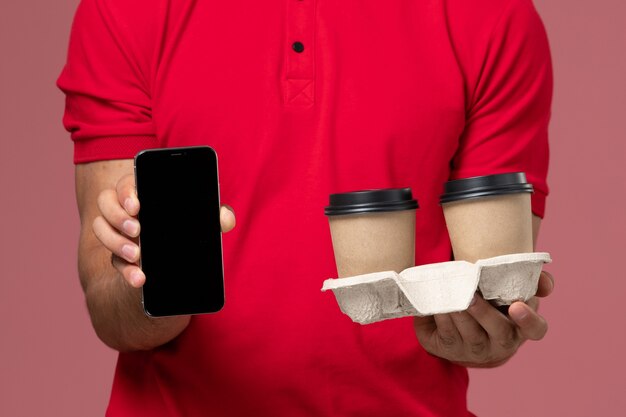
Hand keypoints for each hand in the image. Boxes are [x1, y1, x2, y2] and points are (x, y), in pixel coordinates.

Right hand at [92, 173, 235, 288]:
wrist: (179, 266)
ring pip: (100, 228)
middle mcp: (126, 209)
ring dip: (115, 241)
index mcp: (145, 192)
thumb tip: (226, 218)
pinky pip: (113, 261)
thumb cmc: (190, 229)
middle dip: (117, 215)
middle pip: (105, 201)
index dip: (127, 191)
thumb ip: (215, 216)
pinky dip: (125, 271)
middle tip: (137, 229)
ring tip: (136, 254)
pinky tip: (139, 278)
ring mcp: (118, 232)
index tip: (137, 205)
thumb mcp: (204, 222)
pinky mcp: (119, 256)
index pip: (127, 183)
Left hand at [413, 271, 554, 367]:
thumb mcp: (512, 292)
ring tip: (450, 296)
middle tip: (471, 297)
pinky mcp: (450, 349)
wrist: (462, 325)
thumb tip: (545, 282)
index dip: (528, 320)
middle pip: (499, 333)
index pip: (536, 329)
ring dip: (460, 315)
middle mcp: (501, 344)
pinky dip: (442, 318)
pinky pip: (447, 335)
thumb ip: (531, 282)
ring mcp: (475, 351)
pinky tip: (438, 304)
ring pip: (470, 336)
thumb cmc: (493, 302)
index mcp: (521, 328)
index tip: (517, 306)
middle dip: (484, 314)